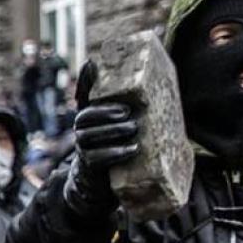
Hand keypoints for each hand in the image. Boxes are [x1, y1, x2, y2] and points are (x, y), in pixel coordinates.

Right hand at [72, 60, 138, 174]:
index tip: (92, 62)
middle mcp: (82, 129)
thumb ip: (136, 105)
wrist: (105, 180)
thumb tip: (160, 79)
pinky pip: (96, 157)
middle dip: (104, 112)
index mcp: (91, 114)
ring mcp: (83, 147)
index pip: (83, 93)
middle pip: (84, 117)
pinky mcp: (89, 165)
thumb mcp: (127, 122)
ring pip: (88, 136)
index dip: (85, 79)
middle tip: (127, 111)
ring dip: (111, 131)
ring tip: (133, 128)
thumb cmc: (122, 144)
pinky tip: (132, 149)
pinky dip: (114, 152)